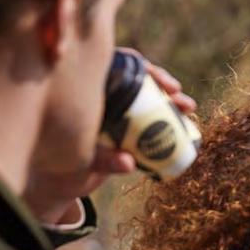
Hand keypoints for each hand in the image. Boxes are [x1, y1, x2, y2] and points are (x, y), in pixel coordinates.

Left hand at [23, 51, 196, 224]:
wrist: (61, 182)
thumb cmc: (64, 168)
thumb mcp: (84, 164)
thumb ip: (104, 161)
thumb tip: (129, 163)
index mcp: (84, 92)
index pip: (115, 66)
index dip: (140, 68)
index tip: (157, 78)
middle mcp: (101, 97)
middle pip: (136, 79)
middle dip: (162, 83)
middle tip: (178, 95)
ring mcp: (115, 112)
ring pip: (146, 97)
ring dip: (170, 100)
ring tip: (189, 108)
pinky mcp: (126, 129)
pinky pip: (150, 117)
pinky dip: (169, 118)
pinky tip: (186, 122)